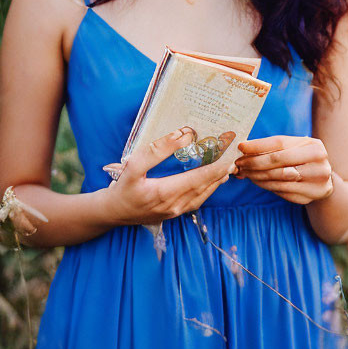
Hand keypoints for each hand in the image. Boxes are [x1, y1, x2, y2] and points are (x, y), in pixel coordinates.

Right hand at [101, 126, 235, 226]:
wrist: (113, 212)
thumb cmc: (123, 187)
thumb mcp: (134, 165)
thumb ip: (158, 150)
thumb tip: (182, 135)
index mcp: (166, 193)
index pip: (200, 178)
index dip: (217, 165)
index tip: (229, 153)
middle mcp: (175, 205)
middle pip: (206, 186)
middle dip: (221, 171)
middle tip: (234, 155)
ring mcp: (176, 211)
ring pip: (204, 195)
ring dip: (217, 181)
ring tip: (229, 166)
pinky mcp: (175, 213)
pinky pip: (198, 200)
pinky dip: (208, 189)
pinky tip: (213, 181)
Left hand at [233, 135, 333, 204]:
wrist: (324, 180)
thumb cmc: (303, 159)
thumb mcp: (295, 148)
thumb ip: (273, 147)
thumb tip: (243, 147)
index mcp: (314, 146)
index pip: (280, 143)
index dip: (258, 145)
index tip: (241, 147)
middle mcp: (318, 162)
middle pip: (278, 160)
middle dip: (254, 162)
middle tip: (239, 163)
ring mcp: (316, 181)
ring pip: (277, 178)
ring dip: (256, 175)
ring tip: (244, 172)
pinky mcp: (310, 196)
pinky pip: (281, 190)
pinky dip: (265, 185)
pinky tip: (256, 180)